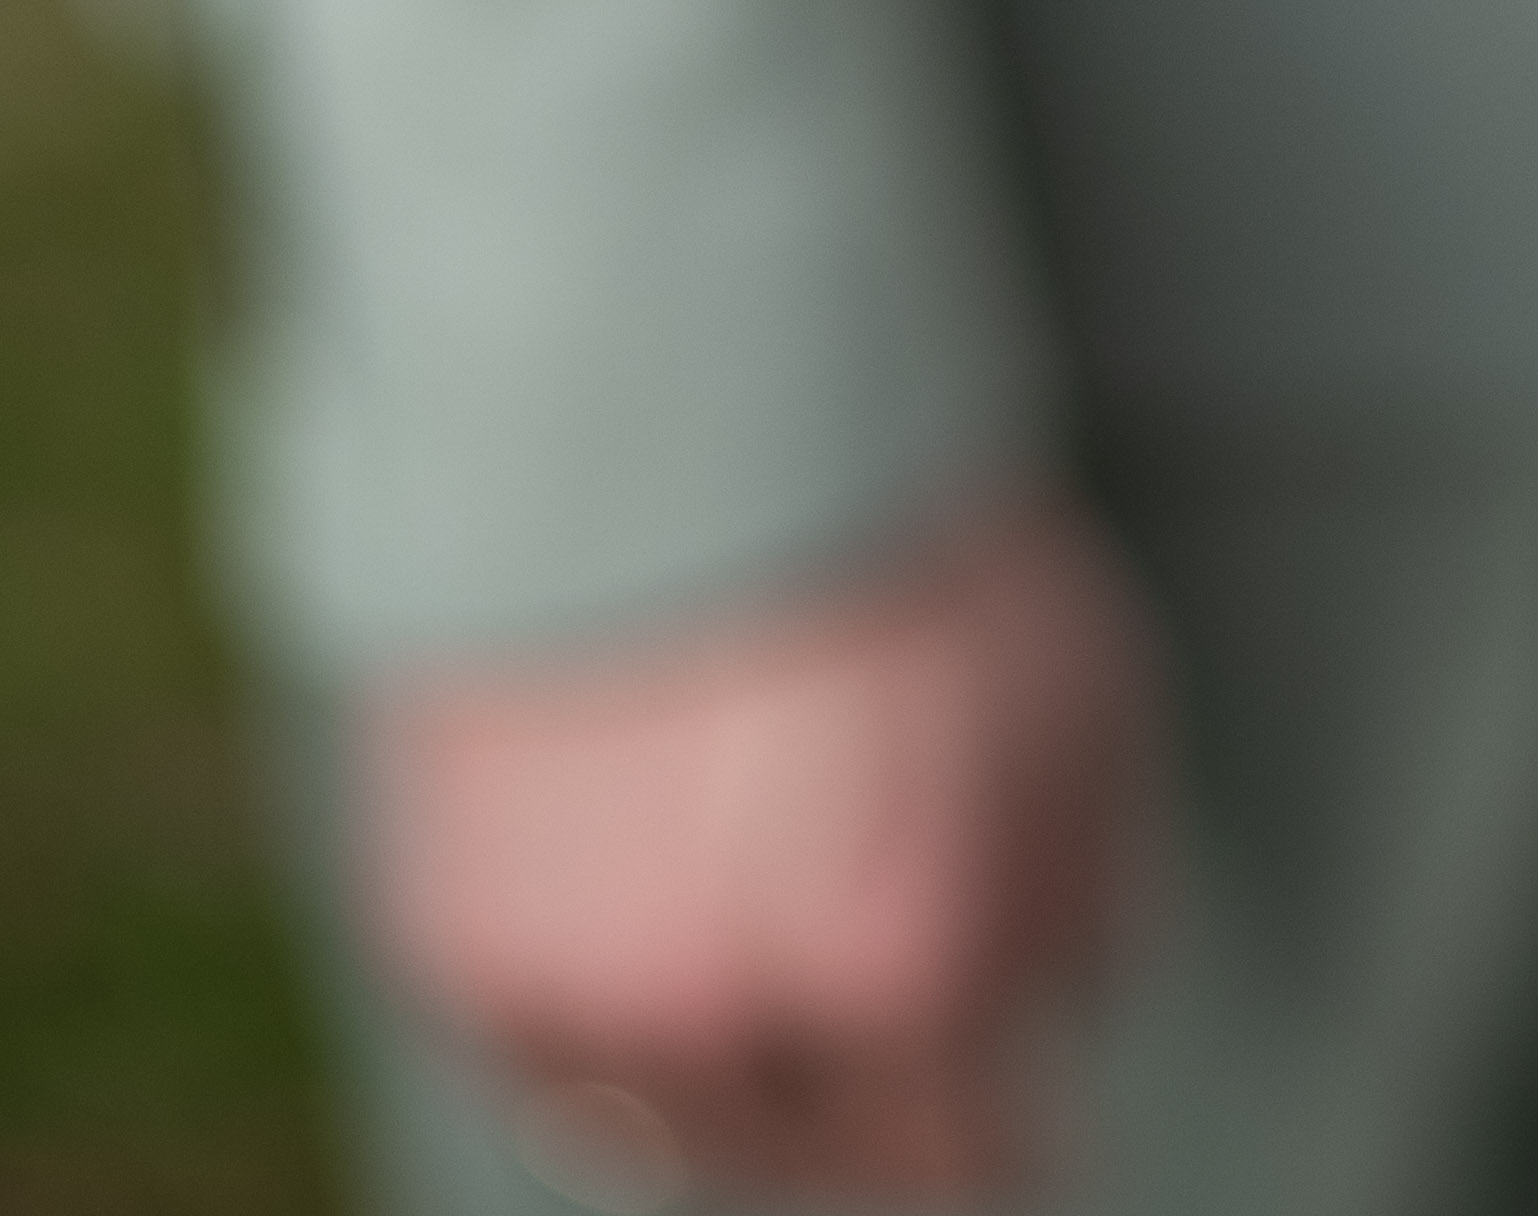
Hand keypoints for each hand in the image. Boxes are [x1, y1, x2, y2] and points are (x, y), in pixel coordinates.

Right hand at [358, 490, 1151, 1202]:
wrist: (672, 398)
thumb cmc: (889, 531)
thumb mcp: (1078, 695)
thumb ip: (1084, 892)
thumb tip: (1070, 1013)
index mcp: (899, 960)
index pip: (961, 1161)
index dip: (987, 1144)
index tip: (997, 1134)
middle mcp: (728, 1011)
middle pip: (805, 1156)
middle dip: (857, 1109)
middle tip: (873, 1023)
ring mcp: (575, 988)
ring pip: (660, 1127)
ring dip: (724, 1083)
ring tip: (757, 961)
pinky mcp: (454, 945)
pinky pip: (542, 1047)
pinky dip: (598, 1016)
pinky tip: (648, 917)